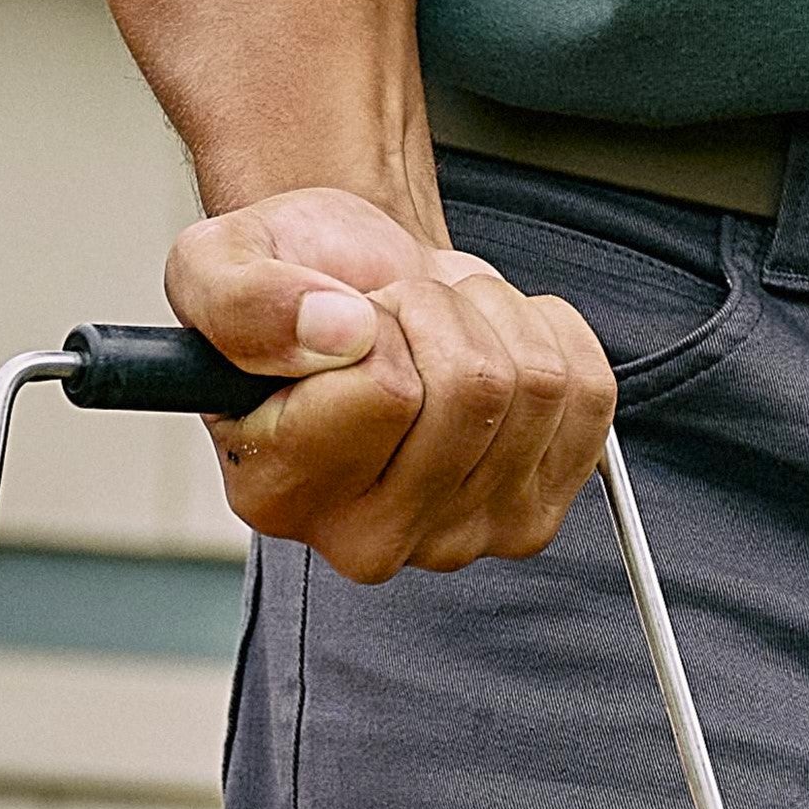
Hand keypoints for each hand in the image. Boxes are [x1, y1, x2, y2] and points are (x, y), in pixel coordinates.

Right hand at [166, 183, 615, 575]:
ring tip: (437, 330)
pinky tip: (489, 347)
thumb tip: (337, 330)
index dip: (378, 322)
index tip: (345, 320)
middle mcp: (366, 542)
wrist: (361, 297)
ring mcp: (462, 537)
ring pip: (537, 384)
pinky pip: (589, 391)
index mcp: (275, 493)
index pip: (387, 391)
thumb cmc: (295, 292)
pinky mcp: (537, 511)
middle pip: (474, 389)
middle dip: (440, 310)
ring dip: (491, 318)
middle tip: (395, 318)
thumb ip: (245, 300)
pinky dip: (547, 336)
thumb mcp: (218, 265)